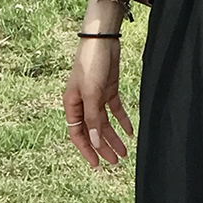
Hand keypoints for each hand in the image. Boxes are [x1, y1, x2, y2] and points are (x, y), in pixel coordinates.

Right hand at [63, 40, 134, 169]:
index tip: (97, 165)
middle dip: (103, 146)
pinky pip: (115, 110)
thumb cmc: (90, 62)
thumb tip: (94, 142)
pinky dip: (122, 120)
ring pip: (105, 122)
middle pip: (93, 130)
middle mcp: (83, 102)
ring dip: (114, 137)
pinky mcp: (109, 88)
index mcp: (72, 104)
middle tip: (116, 161)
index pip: (78, 133)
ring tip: (125, 152)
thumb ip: (93, 117)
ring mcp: (97, 96)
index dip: (87, 150)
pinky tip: (130, 132)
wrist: (102, 38)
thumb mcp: (91, 92)